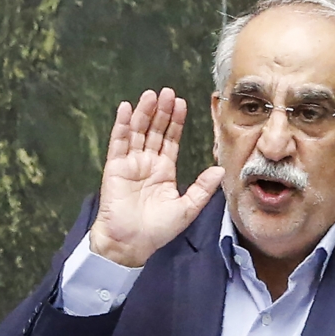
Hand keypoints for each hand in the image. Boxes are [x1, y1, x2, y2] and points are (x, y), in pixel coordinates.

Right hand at [88, 87, 224, 266]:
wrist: (131, 243)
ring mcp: (130, 164)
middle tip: (168, 92)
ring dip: (144, 113)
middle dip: (161, 112)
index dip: (175, 122)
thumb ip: (202, 188)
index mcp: (163, 171)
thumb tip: (219, 170)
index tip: (182, 103)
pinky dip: (122, 125)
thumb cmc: (157, 231)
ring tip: (151, 94)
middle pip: (155, 131)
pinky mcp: (115, 168)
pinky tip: (127, 108)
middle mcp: (147, 164)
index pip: (170, 140)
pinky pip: (118, 142)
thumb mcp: (187, 208)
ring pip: (138, 132)